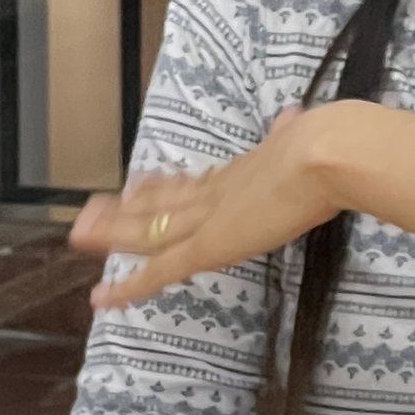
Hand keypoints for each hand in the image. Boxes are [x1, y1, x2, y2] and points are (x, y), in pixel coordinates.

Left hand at [71, 104, 352, 310]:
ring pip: (148, 228)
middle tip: (93, 208)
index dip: (168, 185)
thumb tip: (297, 115)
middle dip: (129, 205)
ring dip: (113, 232)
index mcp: (245, 169)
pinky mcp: (208, 246)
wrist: (329, 155)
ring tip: (79, 234)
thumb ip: (298, 131)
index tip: (145, 183)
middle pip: (164, 200)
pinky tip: (103, 300)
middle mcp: (219, 191)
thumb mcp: (312, 133)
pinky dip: (130, 286)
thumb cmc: (335, 146)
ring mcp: (209, 218)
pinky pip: (159, 269)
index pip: (198, 182)